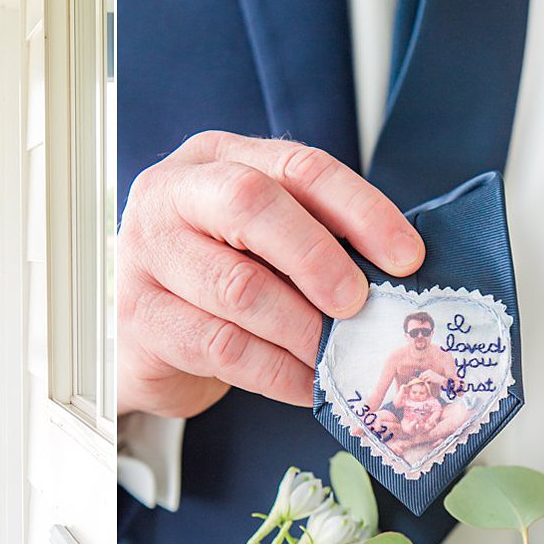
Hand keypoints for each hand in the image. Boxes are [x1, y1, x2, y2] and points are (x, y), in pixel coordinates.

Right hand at [117, 131, 425, 418]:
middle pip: (251, 204)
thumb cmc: (215, 280)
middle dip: (318, 257)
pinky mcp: (138, 319)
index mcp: (214, 158)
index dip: (360, 209)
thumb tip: (393, 273)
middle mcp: (169, 194)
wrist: (144, 339)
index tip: (406, 257)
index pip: (297, 166)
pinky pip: (221, 347)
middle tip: (357, 304)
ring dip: (301, 329)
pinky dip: (277, 372)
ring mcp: (145, 255)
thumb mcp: (260, 242)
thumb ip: (310, 237)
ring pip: (238, 287)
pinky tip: (306, 384)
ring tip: (336, 354)